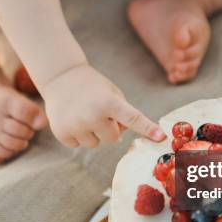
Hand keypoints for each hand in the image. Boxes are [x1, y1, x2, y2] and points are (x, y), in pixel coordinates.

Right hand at [40, 64, 165, 147]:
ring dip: (92, 132)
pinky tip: (71, 118)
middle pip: (113, 138)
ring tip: (82, 113)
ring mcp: (76, 125)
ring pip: (94, 143)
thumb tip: (119, 137)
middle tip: (98, 111)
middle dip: (109, 128)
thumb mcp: (112, 93)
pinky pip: (78, 144)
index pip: (133, 118)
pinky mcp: (62, 133)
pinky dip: (76, 135)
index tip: (161, 137)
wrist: (60, 77)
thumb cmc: (92, 86)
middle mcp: (93, 115)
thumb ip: (122, 114)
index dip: (148, 128)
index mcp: (109, 102)